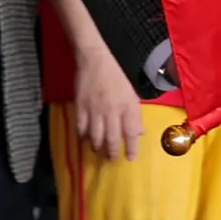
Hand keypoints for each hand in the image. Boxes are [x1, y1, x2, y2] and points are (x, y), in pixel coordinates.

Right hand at [71, 48, 146, 162]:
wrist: (95, 60)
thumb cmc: (116, 76)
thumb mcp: (131, 94)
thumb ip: (135, 114)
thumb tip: (139, 133)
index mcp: (127, 105)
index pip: (131, 132)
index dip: (132, 147)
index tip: (131, 158)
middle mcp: (112, 110)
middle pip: (112, 138)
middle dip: (112, 152)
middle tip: (112, 159)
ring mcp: (95, 110)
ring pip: (96, 136)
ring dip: (97, 147)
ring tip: (98, 151)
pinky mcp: (81, 107)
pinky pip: (81, 128)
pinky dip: (83, 137)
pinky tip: (85, 140)